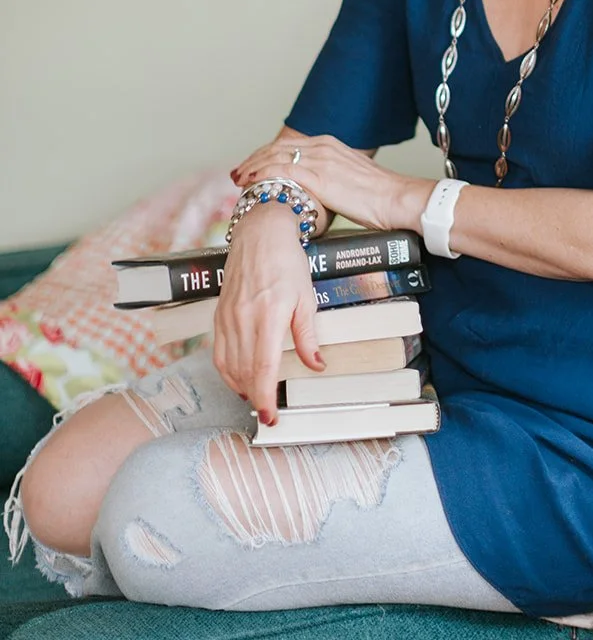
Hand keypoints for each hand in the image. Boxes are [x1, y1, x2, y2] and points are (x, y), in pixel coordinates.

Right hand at [213, 203, 323, 425]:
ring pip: (229, 366)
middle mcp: (243, 319)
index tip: (271, 416)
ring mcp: (227, 318)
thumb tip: (316, 364)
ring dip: (242, 388)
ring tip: (257, 397)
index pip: (263, 368)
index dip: (265, 397)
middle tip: (269, 412)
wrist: (259, 234)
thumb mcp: (305, 296)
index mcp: (268, 315)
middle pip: (244, 373)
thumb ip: (307, 334)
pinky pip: (219, 354)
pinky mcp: (219, 316)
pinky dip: (228, 372)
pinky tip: (240, 378)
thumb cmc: (286, 261)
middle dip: (256, 398)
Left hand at [232, 133, 432, 234]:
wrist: (397, 199)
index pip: (290, 145)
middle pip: (277, 148)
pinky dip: (262, 176)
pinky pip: (282, 172)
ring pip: (275, 157)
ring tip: (240, 179)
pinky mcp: (319, 176)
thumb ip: (332, 181)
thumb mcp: (351, 181)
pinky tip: (251, 184)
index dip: (267, 155)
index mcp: (331, 145)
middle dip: (255, 159)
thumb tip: (319, 196)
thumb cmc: (380, 198)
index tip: (254, 166)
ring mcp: (320, 160)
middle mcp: (323, 147)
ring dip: (253, 167)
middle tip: (239, 173)